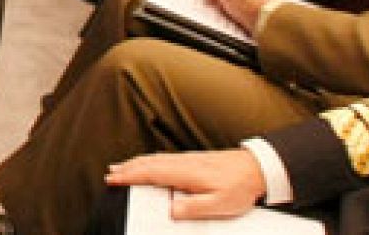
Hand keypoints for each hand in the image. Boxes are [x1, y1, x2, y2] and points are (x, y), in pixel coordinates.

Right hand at [106, 149, 266, 219]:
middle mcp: (183, 163)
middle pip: (148, 163)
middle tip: (111, 173)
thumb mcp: (219, 204)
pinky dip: (150, 160)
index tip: (113, 179)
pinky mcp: (194, 159)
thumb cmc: (239, 186)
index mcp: (184, 173)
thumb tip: (171, 210)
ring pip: (155, 159)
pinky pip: (164, 158)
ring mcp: (188, 160)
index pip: (150, 174)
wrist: (257, 168)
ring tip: (123, 166)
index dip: (130, 176)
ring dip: (137, 162)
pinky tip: (151, 164)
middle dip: (128, 168)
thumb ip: (193, 207)